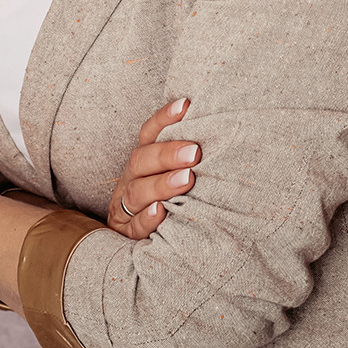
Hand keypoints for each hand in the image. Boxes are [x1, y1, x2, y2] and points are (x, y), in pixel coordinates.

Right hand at [107, 98, 199, 239]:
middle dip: (167, 154)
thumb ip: (186, 157)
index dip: (164, 118)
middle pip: (141, 161)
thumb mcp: (171, 176)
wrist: (135, 242)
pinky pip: (134, 226)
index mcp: (142, 162)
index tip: (186, 105)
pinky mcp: (127, 234)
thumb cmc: (166, 201)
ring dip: (162, 184)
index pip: (149, 134)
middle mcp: (131, 180)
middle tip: (195, 152)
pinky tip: (162, 211)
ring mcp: (126, 208)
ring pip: (137, 192)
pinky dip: (148, 218)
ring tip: (186, 179)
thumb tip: (220, 130)